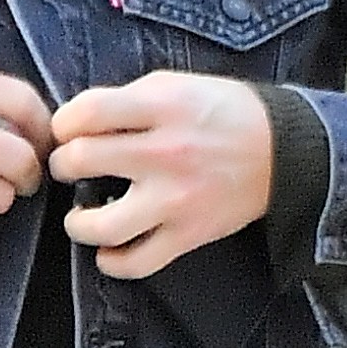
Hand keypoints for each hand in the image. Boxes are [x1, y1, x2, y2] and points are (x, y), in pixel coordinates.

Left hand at [48, 73, 273, 274]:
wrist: (283, 151)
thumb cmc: (225, 113)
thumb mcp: (176, 86)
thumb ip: (128, 101)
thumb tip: (80, 122)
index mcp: (161, 108)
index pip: (86, 113)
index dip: (63, 123)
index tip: (66, 130)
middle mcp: (164, 154)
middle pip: (81, 162)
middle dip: (63, 165)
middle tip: (69, 167)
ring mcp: (175, 200)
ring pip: (102, 225)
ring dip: (78, 223)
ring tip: (81, 216)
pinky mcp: (188, 235)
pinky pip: (137, 262)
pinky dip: (112, 262)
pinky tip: (107, 250)